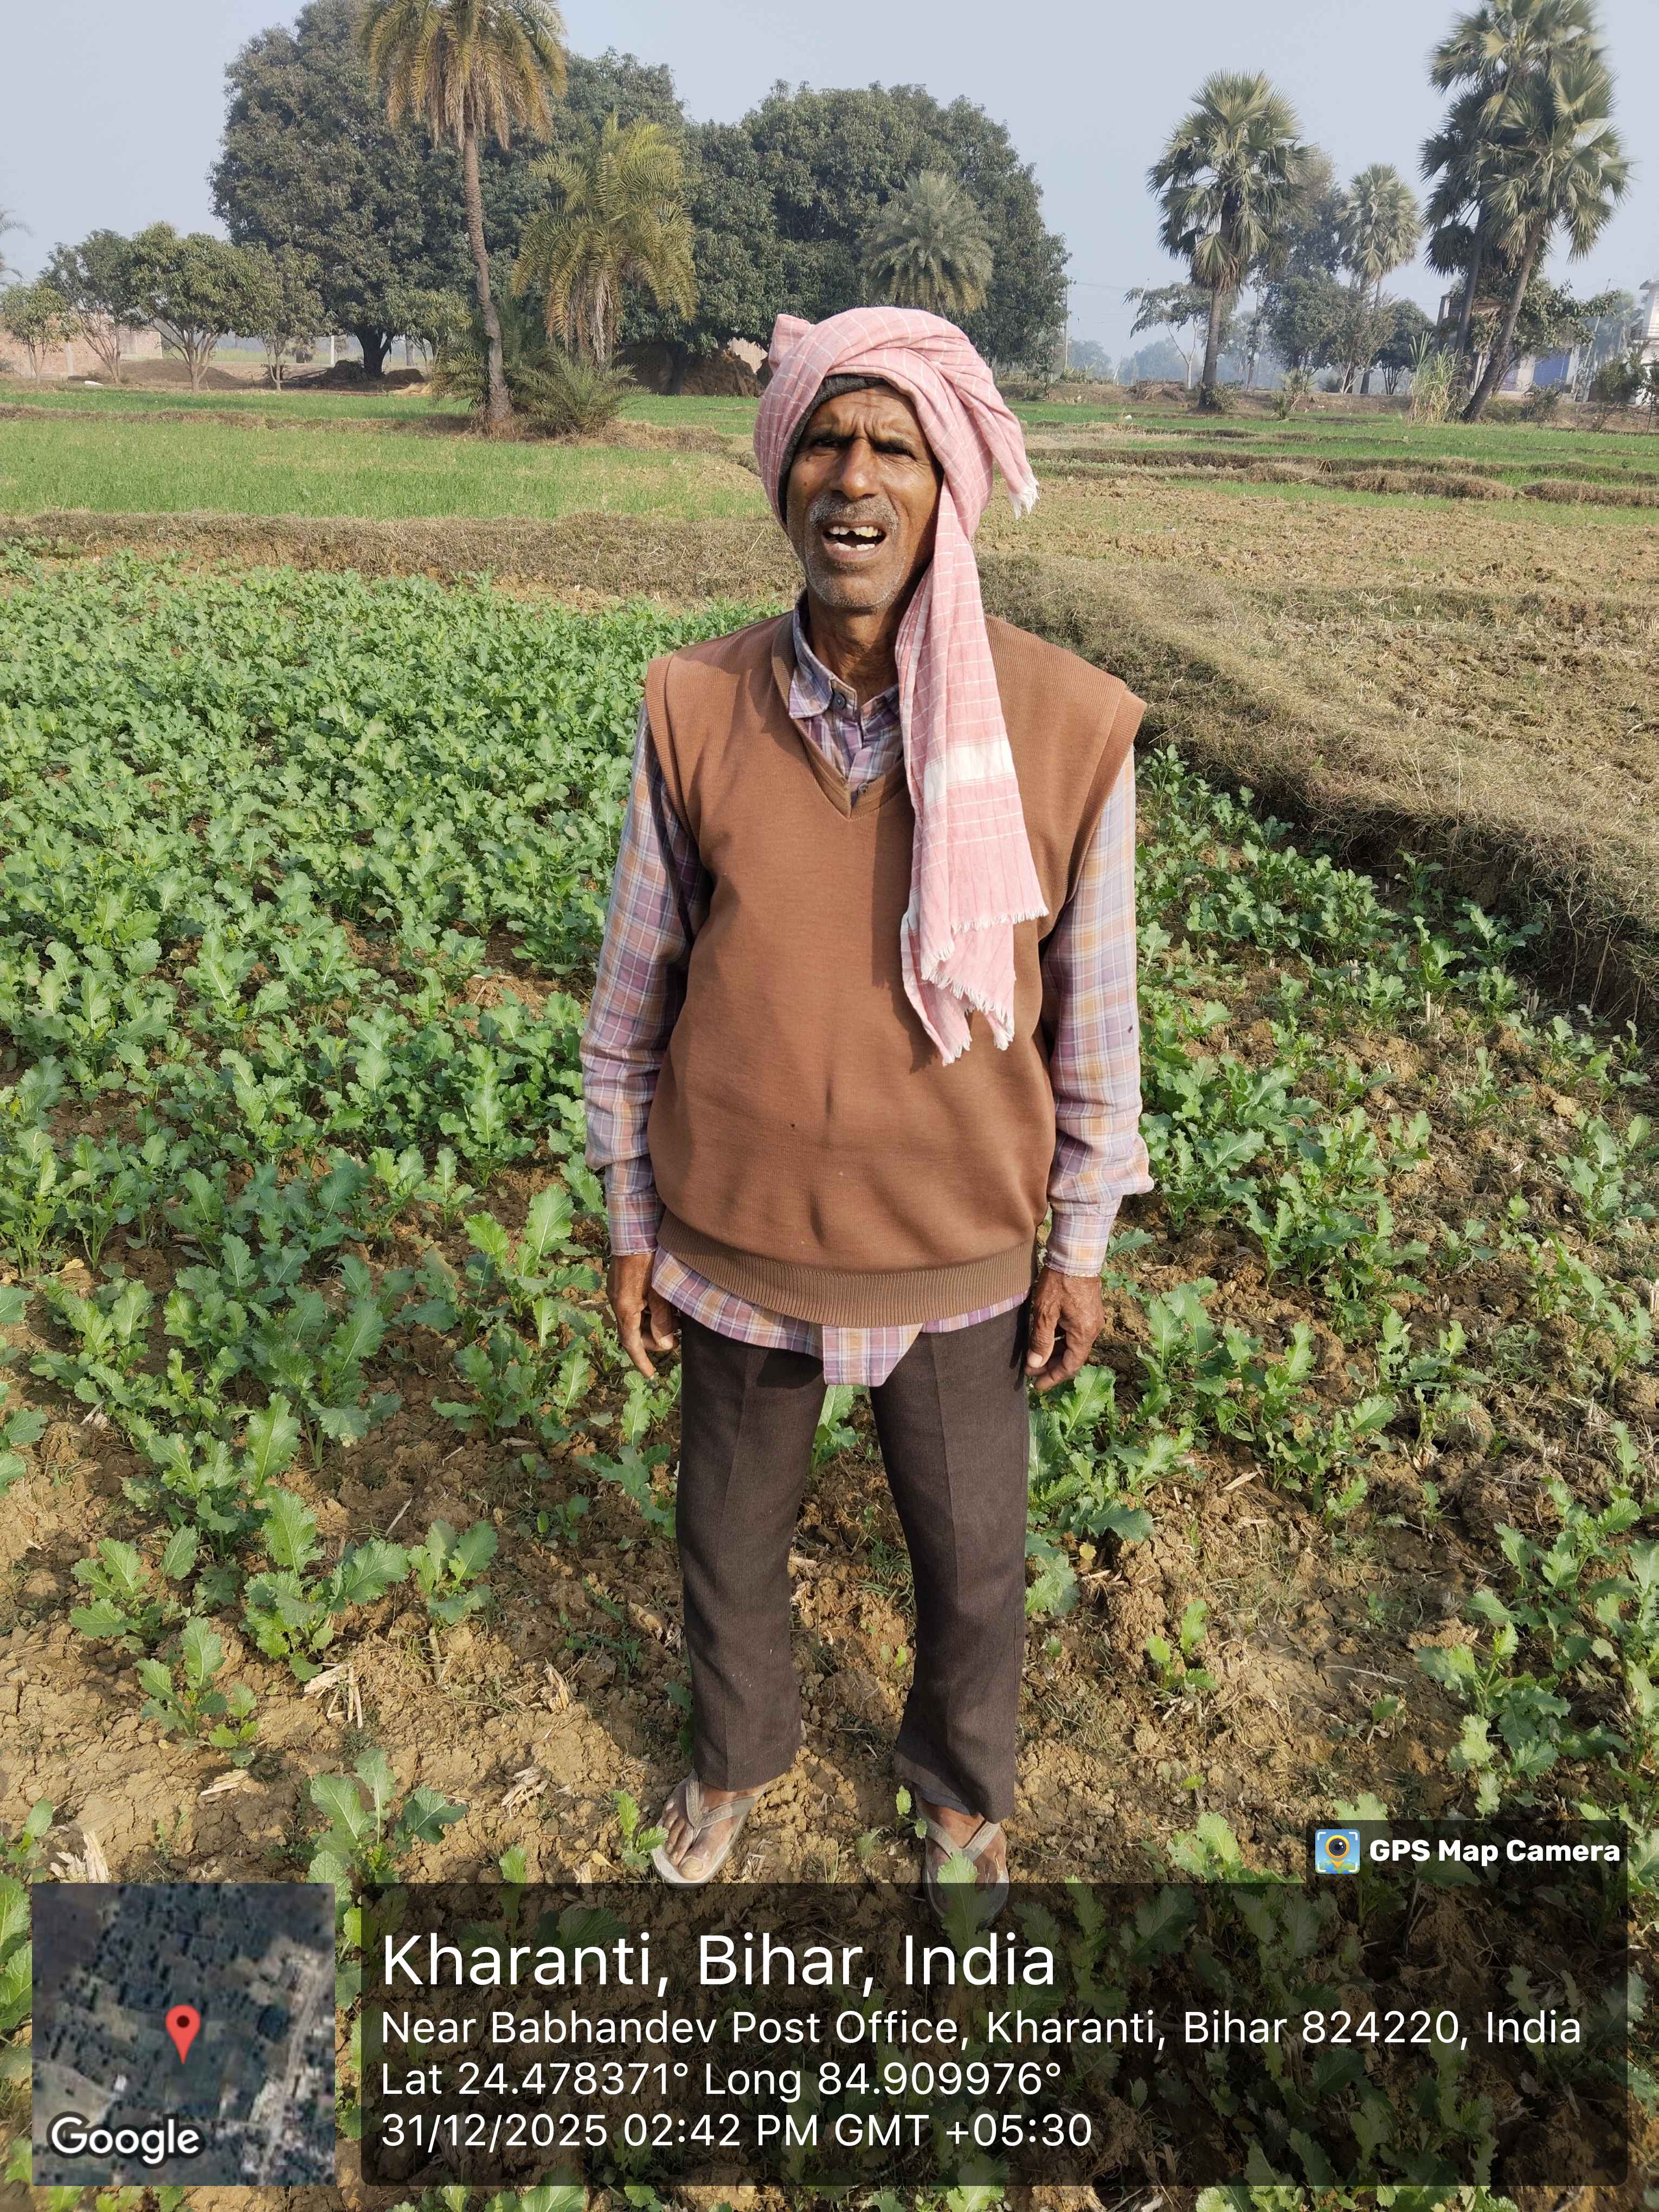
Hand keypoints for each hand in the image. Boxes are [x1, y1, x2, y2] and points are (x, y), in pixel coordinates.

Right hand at [608, 1250, 678, 1378]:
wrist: (634, 1229)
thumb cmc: (648, 1257)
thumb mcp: (659, 1290)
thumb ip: (663, 1318)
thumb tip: (665, 1344)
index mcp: (625, 1307)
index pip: (631, 1343)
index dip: (642, 1360)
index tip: (651, 1374)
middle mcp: (618, 1302)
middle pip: (635, 1333)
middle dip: (655, 1338)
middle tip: (678, 1333)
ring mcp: (620, 1292)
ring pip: (638, 1318)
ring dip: (655, 1322)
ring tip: (678, 1316)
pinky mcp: (624, 1283)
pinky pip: (637, 1305)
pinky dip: (651, 1309)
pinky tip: (668, 1302)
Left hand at [1024, 1264, 1101, 1392]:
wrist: (1076, 1254)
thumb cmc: (1059, 1282)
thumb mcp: (1045, 1312)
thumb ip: (1041, 1341)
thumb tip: (1035, 1365)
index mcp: (1084, 1333)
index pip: (1070, 1366)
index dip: (1052, 1378)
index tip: (1036, 1386)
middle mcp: (1092, 1330)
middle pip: (1072, 1357)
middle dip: (1051, 1367)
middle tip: (1031, 1372)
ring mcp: (1092, 1320)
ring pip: (1073, 1345)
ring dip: (1055, 1353)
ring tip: (1035, 1358)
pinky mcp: (1088, 1310)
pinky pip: (1074, 1333)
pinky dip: (1060, 1340)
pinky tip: (1046, 1339)